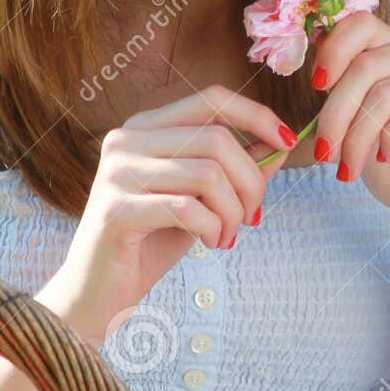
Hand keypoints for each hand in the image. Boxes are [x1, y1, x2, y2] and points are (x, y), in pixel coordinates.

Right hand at [50, 84, 295, 338]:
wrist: (100, 291)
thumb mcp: (202, 199)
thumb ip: (236, 168)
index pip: (211, 99)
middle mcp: (126, 140)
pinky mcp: (116, 210)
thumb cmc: (151, 242)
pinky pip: (188, 208)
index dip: (256, 115)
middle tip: (251, 216)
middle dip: (251, 181)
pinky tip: (210, 243)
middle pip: (217, 139)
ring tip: (226, 235)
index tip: (289, 141)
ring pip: (208, 174)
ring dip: (232, 211)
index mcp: (146, 128)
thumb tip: (281, 142)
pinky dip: (212, 228)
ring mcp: (117, 173)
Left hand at [309, 12, 389, 247]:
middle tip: (325, 153)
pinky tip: (386, 157)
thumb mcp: (356, 125)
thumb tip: (311, 42)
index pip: (362, 24)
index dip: (333, 50)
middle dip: (336, 114)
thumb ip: (340, 89)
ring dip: (358, 135)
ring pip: (388, 91)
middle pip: (367, 65)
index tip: (316, 88)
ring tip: (348, 167)